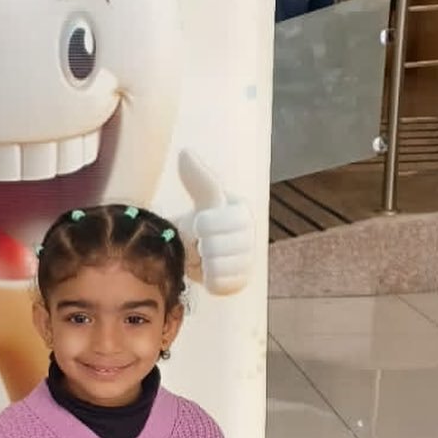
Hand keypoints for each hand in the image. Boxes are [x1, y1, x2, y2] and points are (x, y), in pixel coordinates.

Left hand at [177, 150, 253, 296]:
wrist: (198, 249)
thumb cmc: (200, 220)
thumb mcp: (200, 198)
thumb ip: (196, 178)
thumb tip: (185, 153)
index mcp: (242, 211)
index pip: (211, 223)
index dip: (202, 226)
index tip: (200, 224)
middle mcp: (252, 235)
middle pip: (212, 248)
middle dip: (200, 246)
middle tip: (200, 243)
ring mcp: (248, 260)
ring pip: (215, 267)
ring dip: (203, 263)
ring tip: (204, 255)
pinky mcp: (242, 281)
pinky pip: (218, 284)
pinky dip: (208, 279)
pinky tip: (209, 269)